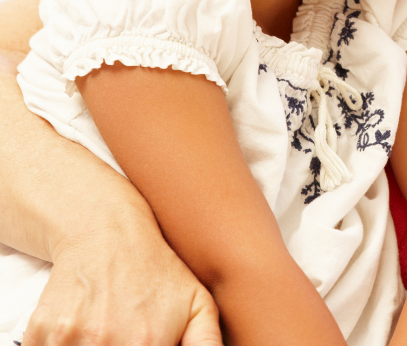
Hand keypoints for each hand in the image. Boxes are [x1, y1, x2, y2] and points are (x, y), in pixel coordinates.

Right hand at [21, 213, 220, 345]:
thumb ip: (206, 344)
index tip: (142, 342)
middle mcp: (106, 342)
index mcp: (147, 343)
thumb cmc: (157, 272)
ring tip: (108, 326)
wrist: (107, 231)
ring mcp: (69, 338)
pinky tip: (83, 328)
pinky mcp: (41, 332)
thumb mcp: (198, 304)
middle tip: (125, 333)